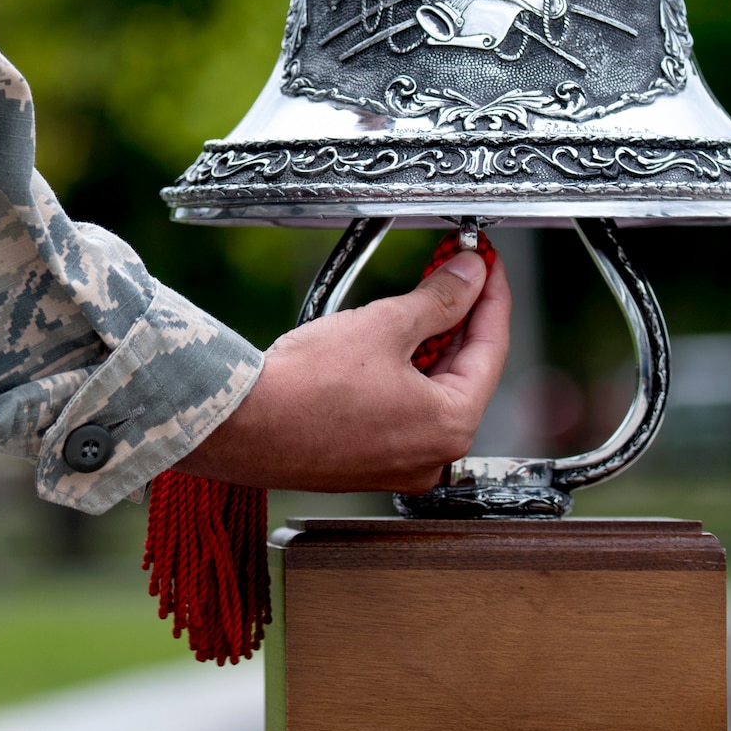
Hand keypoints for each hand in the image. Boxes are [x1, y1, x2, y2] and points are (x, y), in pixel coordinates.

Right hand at [178, 247, 511, 493]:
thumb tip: (469, 277)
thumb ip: (437, 299)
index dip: (490, 297)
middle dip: (455, 319)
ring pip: (427, 393)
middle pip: (460, 372)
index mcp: (451, 425)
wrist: (240, 425)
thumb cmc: (305, 387)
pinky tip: (382, 344)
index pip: (490, 348)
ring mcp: (397, 466)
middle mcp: (432, 455)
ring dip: (425, 345)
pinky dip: (398, 376)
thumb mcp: (383, 325)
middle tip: (451, 273)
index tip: (486, 265)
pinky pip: (397, 412)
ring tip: (413, 300)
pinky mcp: (363, 464)